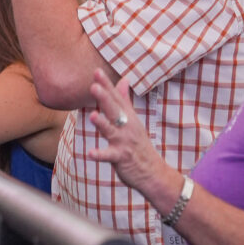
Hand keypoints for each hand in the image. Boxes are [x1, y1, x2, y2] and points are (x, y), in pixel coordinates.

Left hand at [88, 69, 181, 207]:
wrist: (152, 171)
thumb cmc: (139, 144)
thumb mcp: (133, 120)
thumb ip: (124, 100)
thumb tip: (124, 79)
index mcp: (128, 117)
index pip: (116, 98)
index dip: (106, 85)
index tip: (96, 72)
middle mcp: (126, 127)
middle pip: (114, 110)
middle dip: (105, 98)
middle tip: (94, 86)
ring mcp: (124, 142)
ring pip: (111, 130)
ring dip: (102, 123)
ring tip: (92, 115)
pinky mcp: (121, 158)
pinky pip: (109, 156)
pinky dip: (100, 154)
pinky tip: (90, 153)